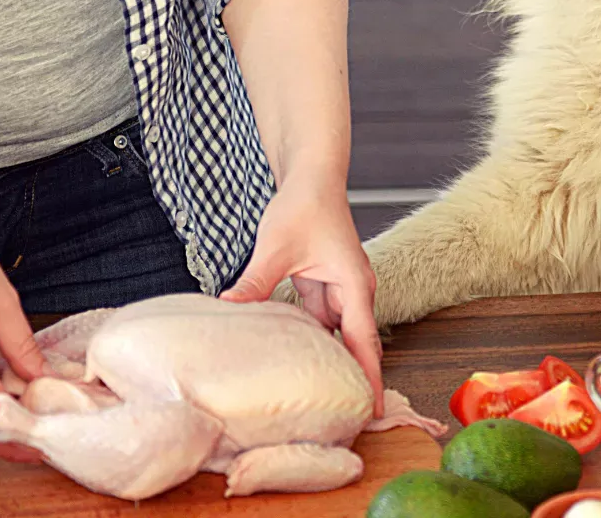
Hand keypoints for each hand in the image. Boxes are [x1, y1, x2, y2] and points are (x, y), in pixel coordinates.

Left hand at [219, 180, 382, 415]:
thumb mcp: (276, 246)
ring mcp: (340, 289)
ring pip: (338, 335)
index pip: (364, 341)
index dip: (369, 378)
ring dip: (331, 362)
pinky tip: (293, 361)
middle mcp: (353, 290)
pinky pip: (321, 321)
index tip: (373, 411)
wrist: (312, 178)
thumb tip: (227, 307)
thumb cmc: (304, 205)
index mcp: (354, 283)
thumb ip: (256, 281)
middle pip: (357, 344)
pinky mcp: (325, 285)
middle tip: (344, 421)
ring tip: (318, 402)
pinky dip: (312, 341)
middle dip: (353, 380)